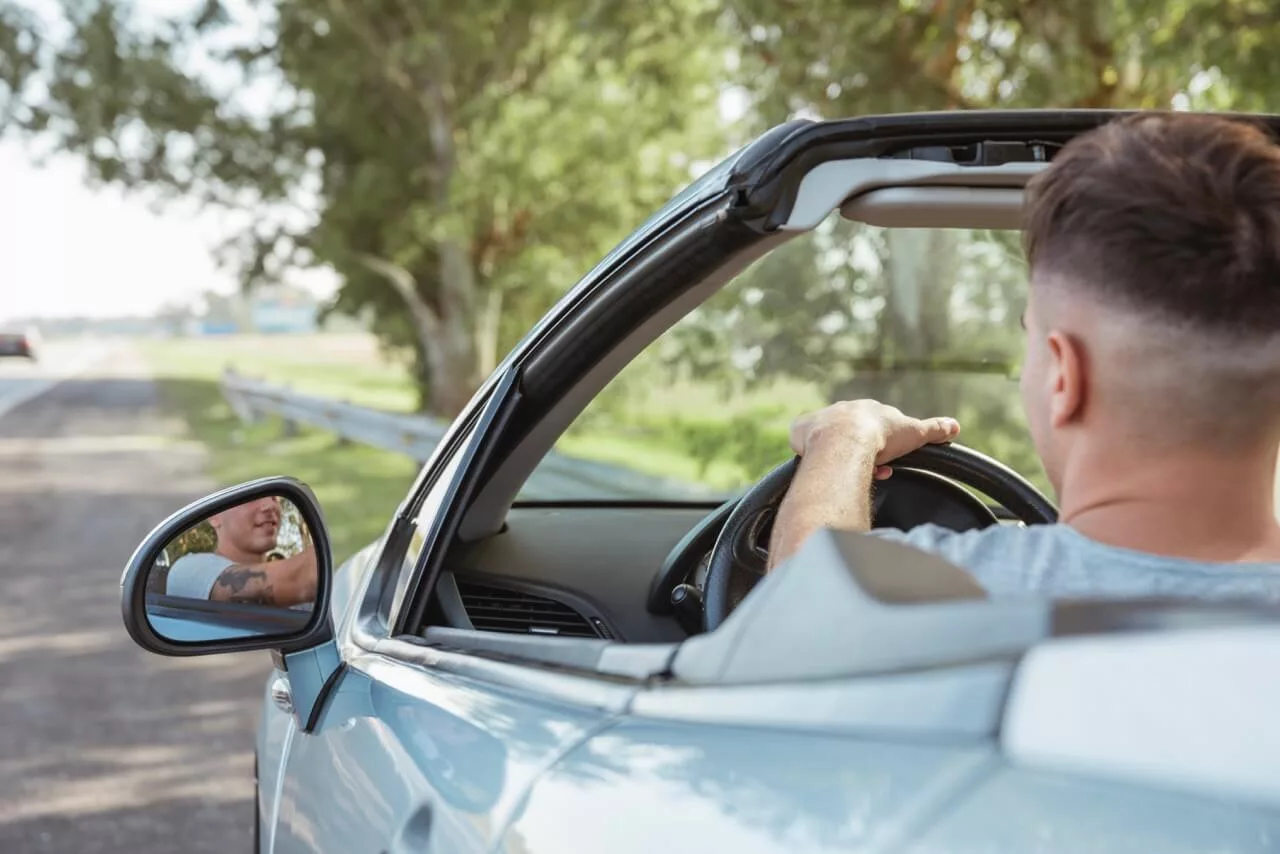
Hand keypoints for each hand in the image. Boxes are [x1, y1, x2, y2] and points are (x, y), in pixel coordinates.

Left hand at [789, 399, 959, 479]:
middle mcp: (842, 411)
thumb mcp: (914, 433)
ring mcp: (820, 419)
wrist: (846, 439)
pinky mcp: (800, 429)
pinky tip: (813, 462)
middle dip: (860, 453)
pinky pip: (801, 437)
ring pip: (827, 438)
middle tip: (866, 472)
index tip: (884, 465)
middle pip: (851, 435)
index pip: (875, 429)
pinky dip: (805, 447)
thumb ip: (934, 429)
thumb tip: (955, 426)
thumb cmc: (882, 436)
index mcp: (868, 411)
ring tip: (844, 473)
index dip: (881, 448)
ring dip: (836, 455)